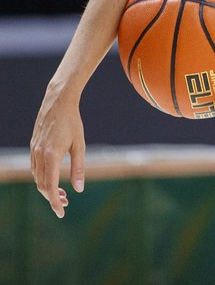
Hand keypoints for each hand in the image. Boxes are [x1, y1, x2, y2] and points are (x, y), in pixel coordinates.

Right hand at [30, 89, 85, 217]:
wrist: (58, 103)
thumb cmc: (73, 123)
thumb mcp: (80, 145)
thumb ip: (79, 168)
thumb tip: (79, 189)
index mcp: (51, 156)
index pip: (50, 186)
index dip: (54, 202)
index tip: (61, 213)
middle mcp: (38, 155)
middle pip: (41, 185)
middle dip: (52, 197)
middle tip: (66, 203)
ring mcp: (33, 150)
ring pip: (36, 177)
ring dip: (47, 188)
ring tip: (62, 194)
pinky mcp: (33, 146)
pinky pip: (34, 168)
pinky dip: (42, 177)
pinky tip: (53, 178)